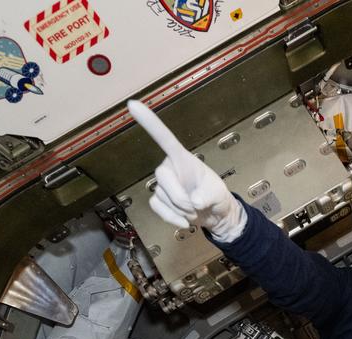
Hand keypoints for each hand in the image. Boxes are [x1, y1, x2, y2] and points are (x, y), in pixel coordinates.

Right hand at [126, 100, 246, 240]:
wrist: (214, 215)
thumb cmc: (216, 196)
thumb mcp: (219, 193)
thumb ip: (209, 196)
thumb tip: (196, 201)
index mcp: (182, 158)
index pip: (164, 138)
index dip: (149, 123)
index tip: (132, 104)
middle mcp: (169, 167)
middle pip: (161, 177)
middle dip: (180, 196)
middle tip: (196, 205)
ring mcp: (161, 184)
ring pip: (162, 197)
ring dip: (181, 210)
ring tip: (194, 209)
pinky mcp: (158, 199)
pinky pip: (158, 209)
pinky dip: (172, 218)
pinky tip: (184, 221)